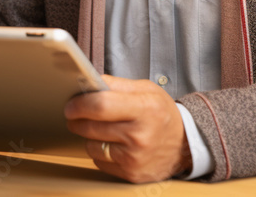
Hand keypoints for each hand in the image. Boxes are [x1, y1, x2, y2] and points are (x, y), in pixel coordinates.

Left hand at [64, 74, 191, 182]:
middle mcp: (140, 135)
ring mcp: (135, 158)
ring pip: (91, 145)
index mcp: (145, 108)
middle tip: (75, 114)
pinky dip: (100, 152)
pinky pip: (99, 161)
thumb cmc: (162, 114)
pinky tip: (112, 144)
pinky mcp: (130, 174)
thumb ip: (116, 84)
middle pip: (91, 126)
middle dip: (77, 119)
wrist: (184, 144)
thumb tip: (89, 82)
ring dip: (89, 136)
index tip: (71, 104)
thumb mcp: (146, 90)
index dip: (80, 104)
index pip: (101, 105)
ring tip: (101, 128)